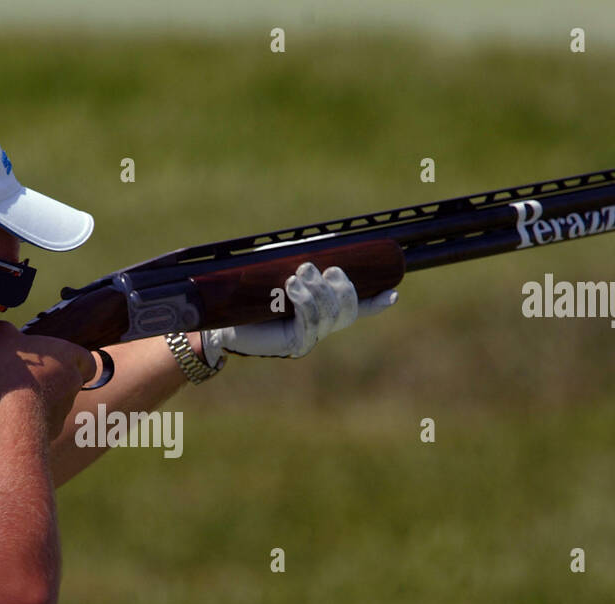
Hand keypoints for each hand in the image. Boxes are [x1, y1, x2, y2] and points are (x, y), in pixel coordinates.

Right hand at [0, 320, 95, 438]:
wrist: (18, 412)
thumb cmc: (14, 369)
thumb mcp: (1, 337)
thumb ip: (3, 329)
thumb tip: (0, 328)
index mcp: (69, 355)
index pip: (87, 360)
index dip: (76, 361)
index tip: (61, 363)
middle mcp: (74, 381)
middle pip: (71, 381)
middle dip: (53, 382)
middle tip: (30, 380)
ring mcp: (66, 407)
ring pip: (59, 403)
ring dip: (43, 401)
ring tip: (17, 399)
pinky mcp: (55, 428)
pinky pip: (46, 422)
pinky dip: (34, 419)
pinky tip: (15, 416)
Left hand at [201, 262, 397, 360]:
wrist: (221, 320)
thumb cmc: (247, 294)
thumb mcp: (276, 270)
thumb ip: (299, 259)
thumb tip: (319, 248)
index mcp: (319, 309)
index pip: (356, 308)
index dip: (376, 302)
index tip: (393, 292)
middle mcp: (318, 326)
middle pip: (348, 308)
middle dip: (341, 286)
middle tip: (320, 269)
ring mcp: (308, 337)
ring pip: (331, 314)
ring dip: (317, 291)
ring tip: (296, 277)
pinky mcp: (294, 344)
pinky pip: (311, 322)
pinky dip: (305, 301)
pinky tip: (292, 288)